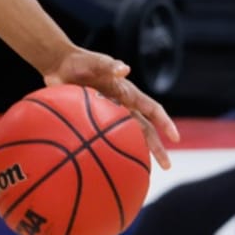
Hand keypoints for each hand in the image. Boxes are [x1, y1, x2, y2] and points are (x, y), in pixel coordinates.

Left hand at [44, 47, 178, 169]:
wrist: (59, 65)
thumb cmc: (80, 62)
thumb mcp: (94, 62)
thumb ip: (109, 65)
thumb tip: (124, 69)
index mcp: (128, 92)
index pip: (152, 109)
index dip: (165, 122)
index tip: (175, 138)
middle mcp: (122, 105)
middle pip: (144, 129)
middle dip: (157, 146)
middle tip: (167, 166)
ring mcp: (109, 114)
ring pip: (127, 137)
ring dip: (136, 152)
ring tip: (142, 172)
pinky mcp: (94, 121)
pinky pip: (104, 139)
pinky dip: (109, 152)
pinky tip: (107, 167)